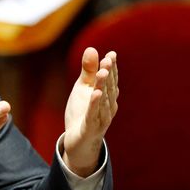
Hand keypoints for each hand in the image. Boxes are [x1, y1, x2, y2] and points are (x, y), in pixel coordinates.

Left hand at [62, 48, 118, 175]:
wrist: (78, 141)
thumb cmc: (83, 112)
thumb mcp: (83, 88)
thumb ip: (88, 71)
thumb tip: (91, 48)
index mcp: (107, 95)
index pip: (111, 79)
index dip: (111, 67)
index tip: (111, 54)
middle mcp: (108, 106)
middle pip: (109, 88)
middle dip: (109, 73)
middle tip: (107, 60)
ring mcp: (101, 118)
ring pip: (103, 100)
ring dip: (104, 86)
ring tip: (102, 72)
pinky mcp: (90, 128)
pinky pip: (93, 115)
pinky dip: (95, 104)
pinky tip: (96, 94)